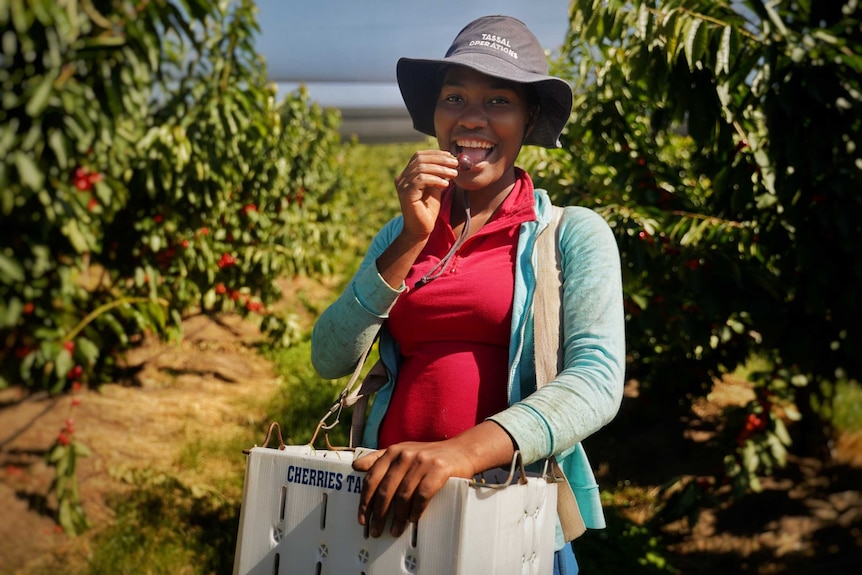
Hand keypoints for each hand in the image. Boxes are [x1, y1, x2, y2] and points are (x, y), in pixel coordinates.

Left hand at [351, 421, 515, 537]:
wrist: (460, 451)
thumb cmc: (428, 456)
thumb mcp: (402, 452)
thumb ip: (379, 458)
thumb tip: (356, 467)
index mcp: (393, 451)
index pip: (372, 478)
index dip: (365, 500)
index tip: (362, 518)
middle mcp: (405, 455)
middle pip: (386, 490)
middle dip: (378, 514)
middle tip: (375, 530)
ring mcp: (422, 461)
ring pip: (403, 495)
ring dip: (398, 517)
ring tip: (394, 530)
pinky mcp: (439, 470)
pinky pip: (422, 495)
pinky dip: (416, 510)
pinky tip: (413, 519)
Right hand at [394, 150, 458, 240]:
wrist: (421, 229)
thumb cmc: (428, 209)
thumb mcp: (435, 187)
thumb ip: (438, 174)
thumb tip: (450, 160)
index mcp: (407, 174)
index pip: (419, 156)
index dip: (436, 154)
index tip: (451, 157)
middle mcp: (402, 178)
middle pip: (420, 159)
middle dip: (440, 159)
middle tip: (455, 164)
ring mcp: (402, 186)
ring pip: (421, 168)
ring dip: (441, 169)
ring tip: (454, 174)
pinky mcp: (406, 194)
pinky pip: (420, 180)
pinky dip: (435, 179)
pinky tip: (445, 184)